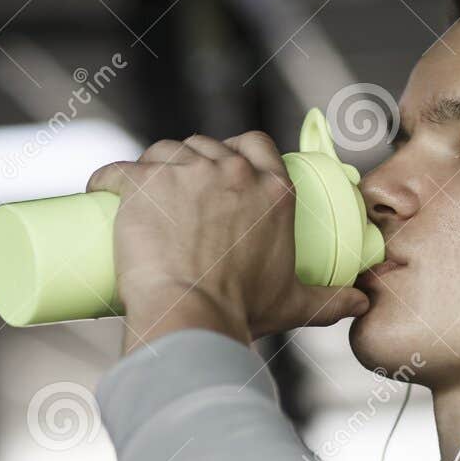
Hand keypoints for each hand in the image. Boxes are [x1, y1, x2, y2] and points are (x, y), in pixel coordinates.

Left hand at [86, 131, 368, 351]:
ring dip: (151, 167)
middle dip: (191, 162)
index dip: (235, 153)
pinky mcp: (141, 182)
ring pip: (162, 151)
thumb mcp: (296, 303)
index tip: (220, 171)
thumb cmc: (244, 311)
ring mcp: (184, 171)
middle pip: (204, 145)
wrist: (193, 316)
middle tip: (176, 196)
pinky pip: (115, 168)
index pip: (255, 144)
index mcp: (272, 189)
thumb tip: (361, 304)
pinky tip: (98, 189)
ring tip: (141, 197)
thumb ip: (332, 301)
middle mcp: (231, 170)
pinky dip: (105, 178)